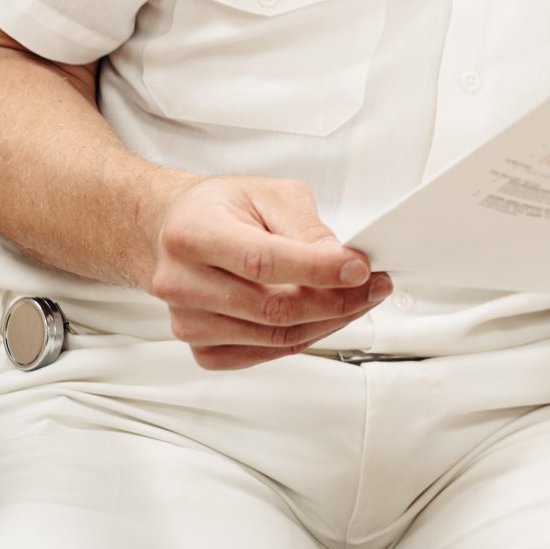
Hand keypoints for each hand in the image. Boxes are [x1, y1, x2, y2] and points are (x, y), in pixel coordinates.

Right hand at [143, 175, 391, 369]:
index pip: (261, 261)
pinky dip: (302, 337)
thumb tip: (342, 262)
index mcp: (192, 233)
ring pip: (274, 337)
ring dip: (327, 322)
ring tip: (356, 299)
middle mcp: (181, 281)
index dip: (316, 269)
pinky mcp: (201, 348)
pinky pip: (264, 354)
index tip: (359, 268)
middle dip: (336, 301)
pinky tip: (322, 316)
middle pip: (272, 307)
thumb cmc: (221, 209)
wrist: (176, 231)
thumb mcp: (270, 195)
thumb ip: (306, 228)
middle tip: (372, 286)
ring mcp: (188, 321)